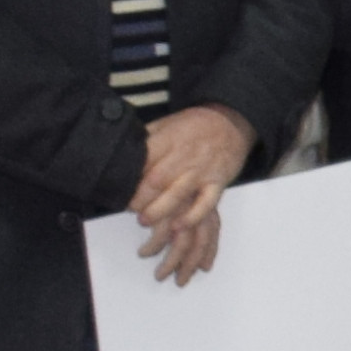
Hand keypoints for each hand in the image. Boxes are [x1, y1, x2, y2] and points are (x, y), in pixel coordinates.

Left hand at [128, 103, 255, 282]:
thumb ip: (146, 140)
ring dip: (159, 212)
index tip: (121, 194)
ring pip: (179, 195)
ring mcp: (201, 172)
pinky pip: (206, 204)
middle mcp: (184, 157)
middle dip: (141, 200)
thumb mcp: (165, 123)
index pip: (144, 161)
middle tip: (132, 211)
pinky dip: (192, 217)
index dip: (131, 180)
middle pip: (157, 180)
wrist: (229, 122)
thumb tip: (122, 154)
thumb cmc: (192, 126)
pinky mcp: (217, 184)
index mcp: (168, 140)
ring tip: (145, 222)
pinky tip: (178, 228)